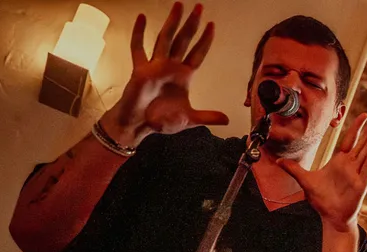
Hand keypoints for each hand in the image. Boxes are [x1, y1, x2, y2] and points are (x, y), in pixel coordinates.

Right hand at [102, 3, 228, 146]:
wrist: (140, 125)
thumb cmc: (163, 121)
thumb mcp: (190, 119)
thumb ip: (207, 116)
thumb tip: (227, 119)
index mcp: (184, 76)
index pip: (198, 54)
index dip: (205, 40)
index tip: (212, 25)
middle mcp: (171, 67)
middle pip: (183, 40)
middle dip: (191, 24)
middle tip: (199, 7)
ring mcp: (155, 66)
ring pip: (164, 39)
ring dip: (171, 22)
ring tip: (178, 6)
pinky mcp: (140, 69)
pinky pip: (139, 48)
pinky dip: (139, 33)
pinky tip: (142, 18)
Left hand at [279, 112, 366, 232]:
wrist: (331, 217)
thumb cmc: (322, 201)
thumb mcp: (305, 181)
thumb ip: (293, 169)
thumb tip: (277, 161)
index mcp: (340, 162)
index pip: (350, 140)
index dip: (357, 127)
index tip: (365, 115)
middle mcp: (351, 165)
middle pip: (363, 141)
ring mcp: (357, 173)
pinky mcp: (361, 182)